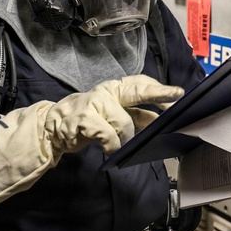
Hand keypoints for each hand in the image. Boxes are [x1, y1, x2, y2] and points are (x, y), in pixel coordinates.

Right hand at [45, 75, 183, 155]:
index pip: (139, 82)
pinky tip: (108, 148)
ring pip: (124, 122)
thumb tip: (159, 122)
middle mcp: (106, 91)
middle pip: (136, 90)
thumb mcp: (112, 115)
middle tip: (176, 95)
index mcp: (114, 89)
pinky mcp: (85, 119)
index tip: (178, 93)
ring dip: (125, 138)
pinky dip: (112, 145)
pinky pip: (108, 136)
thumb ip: (134, 117)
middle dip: (159, 93)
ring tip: (118, 144)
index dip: (159, 88)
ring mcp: (94, 103)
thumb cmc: (86, 121)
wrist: (51, 128)